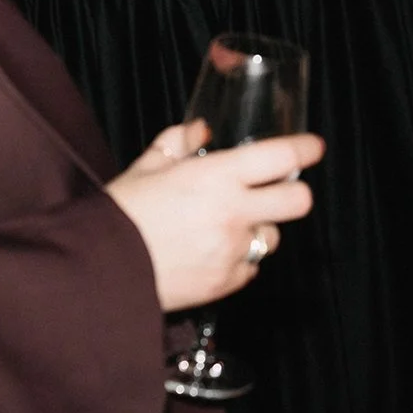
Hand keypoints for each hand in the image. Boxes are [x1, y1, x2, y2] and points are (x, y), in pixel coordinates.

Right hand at [106, 124, 322, 311]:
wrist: (99, 271)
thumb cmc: (121, 213)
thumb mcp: (147, 166)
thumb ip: (178, 142)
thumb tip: (200, 129)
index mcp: (216, 176)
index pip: (280, 156)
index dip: (305, 149)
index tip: (313, 147)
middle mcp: (233, 212)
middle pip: (298, 201)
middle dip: (294, 193)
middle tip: (279, 190)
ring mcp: (232, 250)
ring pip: (272, 237)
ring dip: (260, 229)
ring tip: (230, 227)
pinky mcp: (226, 283)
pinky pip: (249, 267)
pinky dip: (238, 260)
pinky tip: (212, 253)